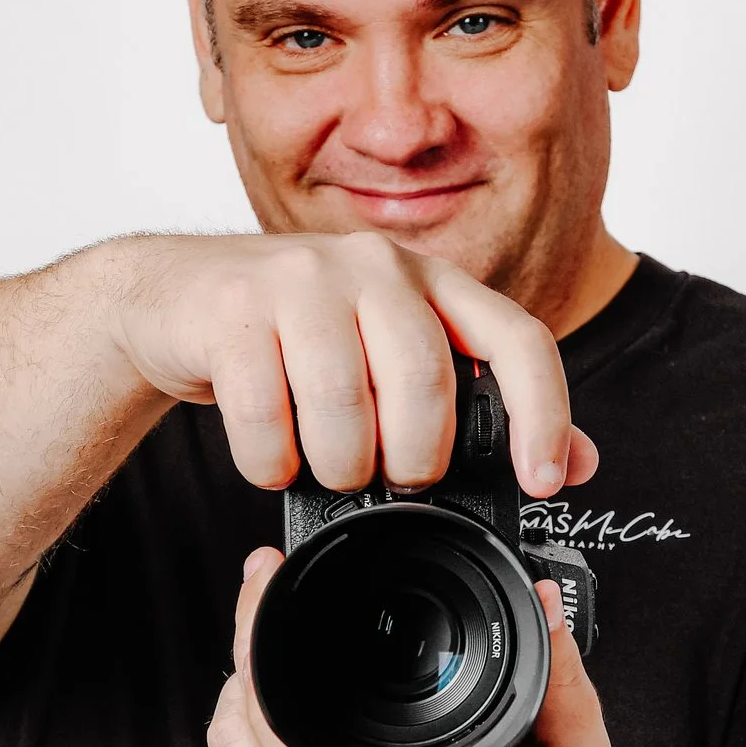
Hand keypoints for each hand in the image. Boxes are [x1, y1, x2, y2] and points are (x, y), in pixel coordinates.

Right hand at [101, 232, 598, 497]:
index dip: (543, 414)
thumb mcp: (389, 356)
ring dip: (338, 467)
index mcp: (430, 280)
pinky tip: (271, 457)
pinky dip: (270, 461)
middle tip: (394, 479)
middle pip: (426, 381)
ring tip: (327, 469)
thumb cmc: (293, 337)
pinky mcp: (232, 309)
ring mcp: (299, 279)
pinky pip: (265, 413)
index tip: (545, 481)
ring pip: (343, 404)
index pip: (518, 337)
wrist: (170, 297)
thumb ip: (474, 403)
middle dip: (415, 458)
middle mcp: (374, 265)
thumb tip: (575, 461)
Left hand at [206, 547, 622, 746]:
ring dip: (234, 708)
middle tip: (265, 607)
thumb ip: (558, 673)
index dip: (260, 647)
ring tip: (266, 661)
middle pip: (237, 741)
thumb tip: (544, 599)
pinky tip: (269, 727)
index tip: (265, 581)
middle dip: (242, 658)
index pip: (295, 735)